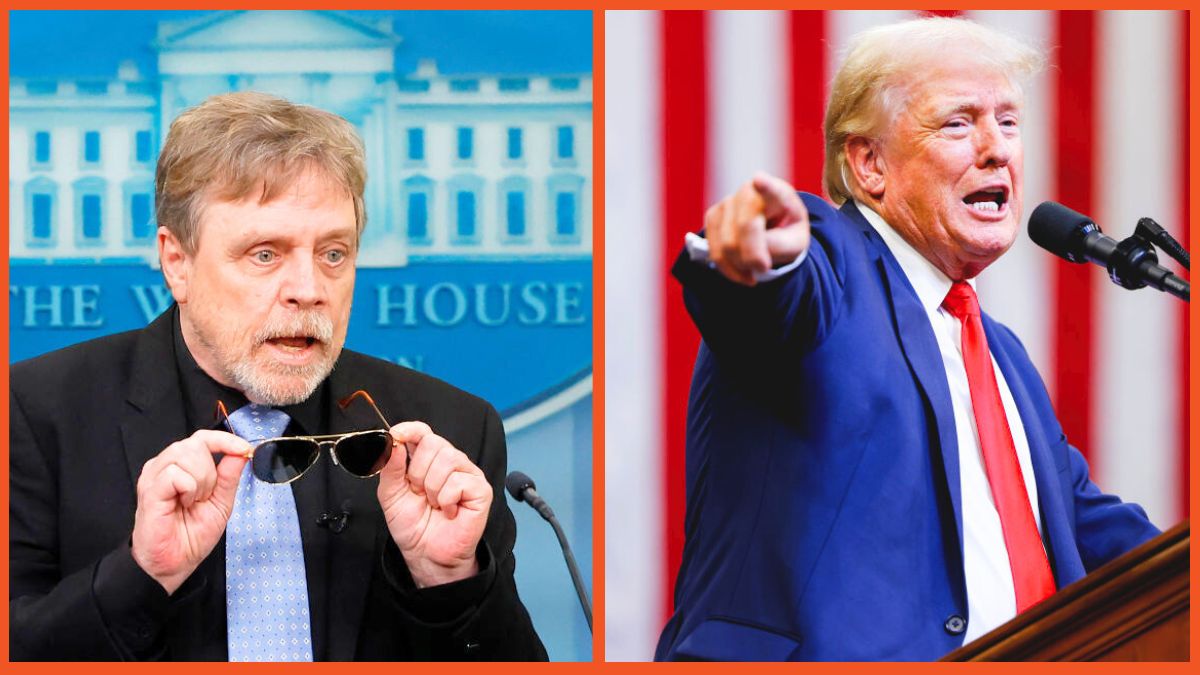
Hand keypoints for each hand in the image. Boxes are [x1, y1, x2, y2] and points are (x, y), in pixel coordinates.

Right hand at [131, 430, 250, 594]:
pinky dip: (188, 489)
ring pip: (186, 454)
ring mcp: (155, 475)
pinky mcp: (149, 488)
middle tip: (205, 496)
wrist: (175, 562)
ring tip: (193, 501)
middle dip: (211, 471)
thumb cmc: (192, 534)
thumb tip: (241, 451)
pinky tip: (183, 504)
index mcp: (182, 466)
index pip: (203, 438)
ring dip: (201, 480)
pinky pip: (176, 473)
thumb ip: (230, 475)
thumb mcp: (222, 501)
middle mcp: (166, 465)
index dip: (225, 439)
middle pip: (196, 443)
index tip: (244, 449)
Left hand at [378, 422, 490, 587]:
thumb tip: (393, 442)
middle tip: (420, 493)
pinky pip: (458, 481)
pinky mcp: (481, 489)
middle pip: (433, 442)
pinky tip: (449, 510)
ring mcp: (467, 474)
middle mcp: (450, 462)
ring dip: (432, 488)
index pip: (423, 431)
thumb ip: (390, 467)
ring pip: (447, 459)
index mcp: (428, 460)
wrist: (426, 555)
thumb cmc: (413, 526)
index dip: (410, 429)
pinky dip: (446, 499)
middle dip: (417, 472)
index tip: (396, 436)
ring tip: (435, 504)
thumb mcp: (391, 495)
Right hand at [704, 171, 810, 285]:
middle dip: (753, 256)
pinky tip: (741, 271)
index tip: (759, 180)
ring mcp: (728, 202)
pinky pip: (714, 251)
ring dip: (741, 265)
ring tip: (754, 270)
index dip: (765, 185)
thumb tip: (750, 255)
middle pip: (745, 227)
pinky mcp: (713, 217)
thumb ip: (778, 246)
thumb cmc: (786, 233)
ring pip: (727, 244)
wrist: (772, 229)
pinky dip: (728, 269)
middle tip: (764, 268)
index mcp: (779, 193)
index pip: (770, 188)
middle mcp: (749, 191)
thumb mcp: (795, 243)